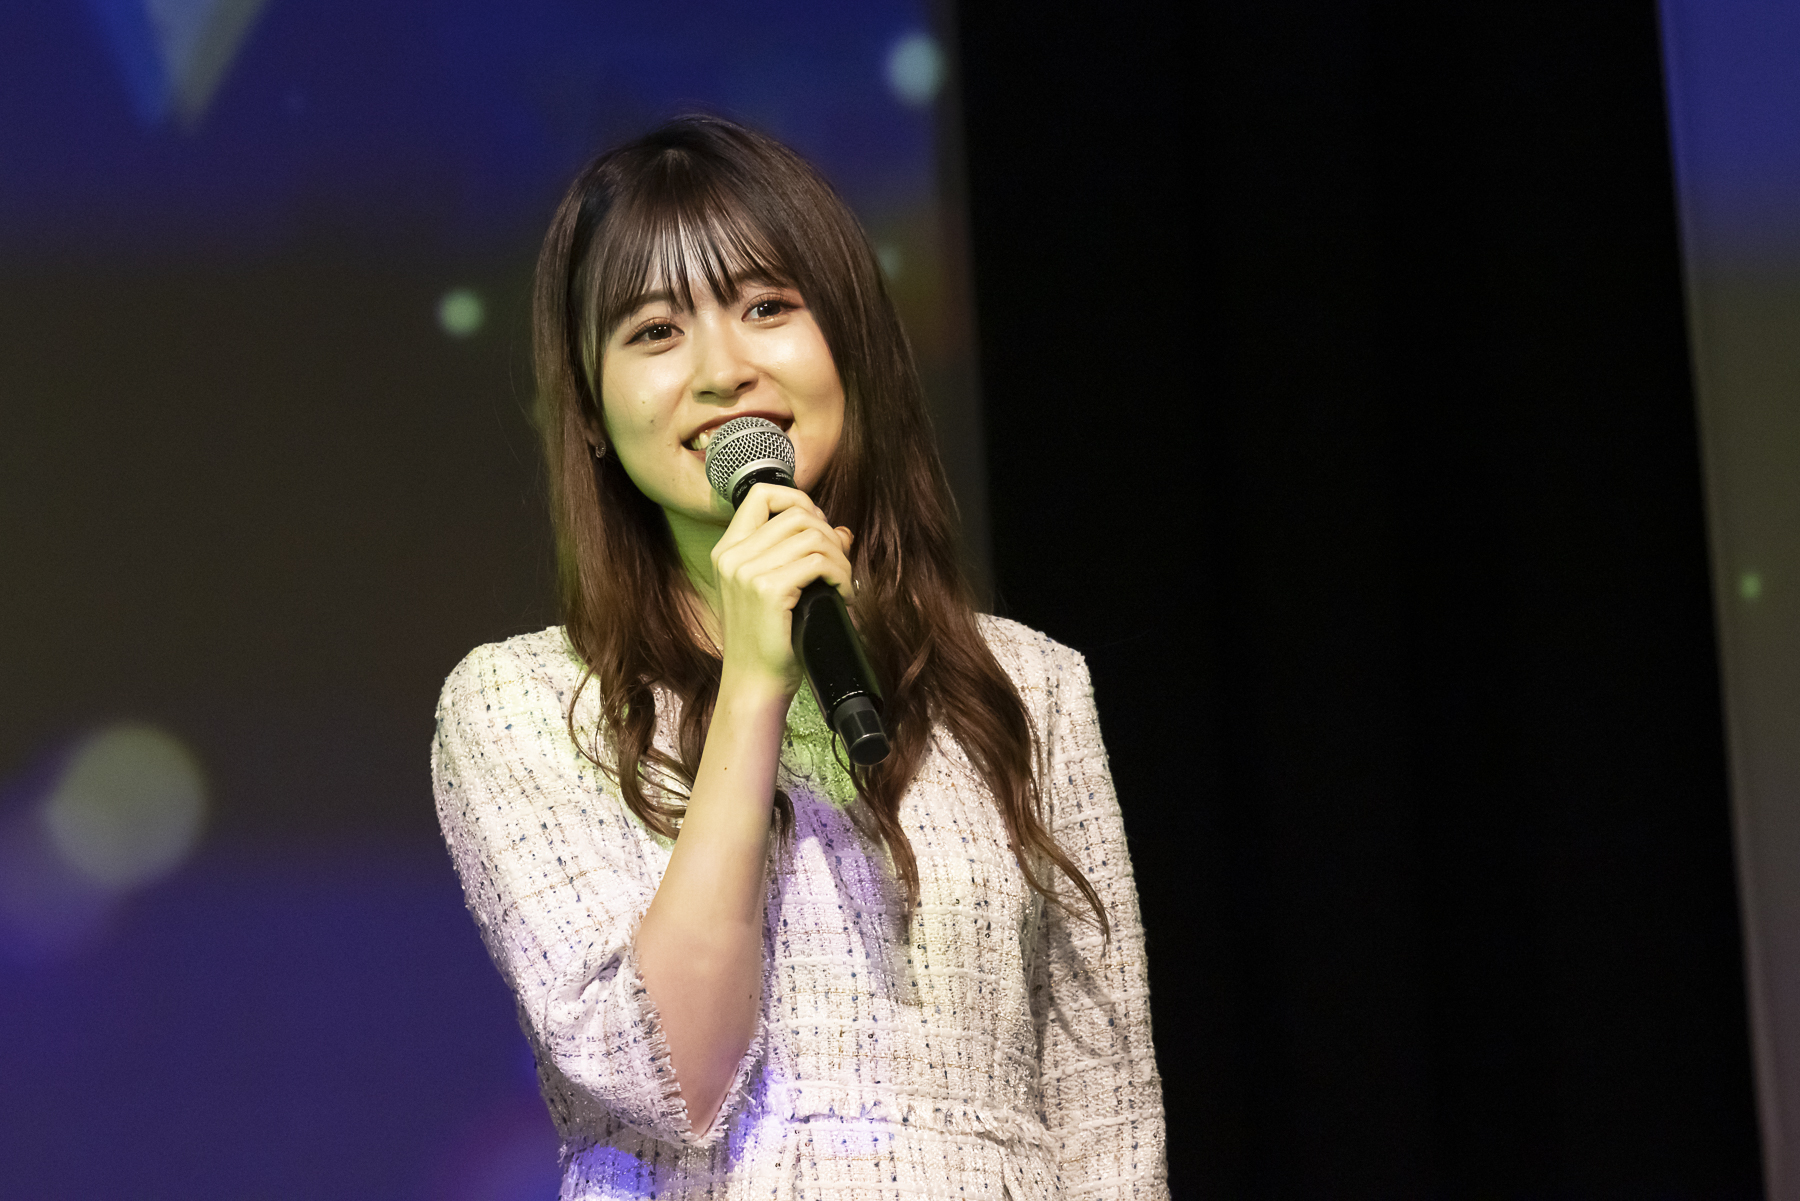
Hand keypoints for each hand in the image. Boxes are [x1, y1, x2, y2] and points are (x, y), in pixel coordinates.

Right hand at [708, 482, 854, 696]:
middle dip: (829, 535)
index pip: (762, 494)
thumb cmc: (767, 641)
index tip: (819, 528)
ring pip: (813, 535)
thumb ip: (801, 554)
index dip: (799, 500)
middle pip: (797, 513)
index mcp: (728, 550)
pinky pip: (818, 562)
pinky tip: (842, 595)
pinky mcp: (768, 590)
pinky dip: (841, 575)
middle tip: (838, 566)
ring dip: (840, 558)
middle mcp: (732, 556)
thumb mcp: (778, 589)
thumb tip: (842, 531)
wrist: (754, 683)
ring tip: (843, 583)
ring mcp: (747, 572)